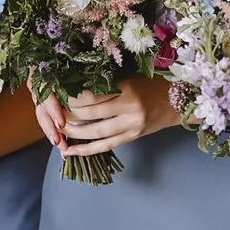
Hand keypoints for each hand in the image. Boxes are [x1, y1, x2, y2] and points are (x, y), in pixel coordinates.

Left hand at [43, 79, 173, 158]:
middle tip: (52, 112)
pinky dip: (86, 150)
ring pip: (95, 133)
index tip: (57, 94)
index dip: (72, 97)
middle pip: (90, 115)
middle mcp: (129, 110)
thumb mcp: (130, 78)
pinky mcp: (132, 138)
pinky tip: (70, 152)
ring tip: (57, 131)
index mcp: (127, 90)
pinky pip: (105, 146)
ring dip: (73, 133)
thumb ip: (107, 84)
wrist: (178, 102)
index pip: (92, 96)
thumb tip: (75, 87)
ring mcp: (131, 127)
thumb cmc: (152, 84)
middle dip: (68, 114)